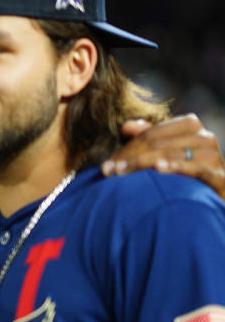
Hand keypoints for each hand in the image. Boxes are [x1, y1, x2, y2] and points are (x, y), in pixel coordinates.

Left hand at [102, 113, 224, 198]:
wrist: (212, 196)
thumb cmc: (182, 173)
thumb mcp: (163, 151)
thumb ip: (148, 136)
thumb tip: (126, 125)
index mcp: (189, 126)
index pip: (151, 134)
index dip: (127, 148)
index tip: (107, 164)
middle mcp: (204, 138)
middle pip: (159, 144)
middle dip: (131, 158)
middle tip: (108, 171)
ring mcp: (214, 157)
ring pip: (173, 154)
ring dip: (144, 164)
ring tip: (122, 173)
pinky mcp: (221, 177)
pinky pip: (198, 169)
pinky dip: (178, 166)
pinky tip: (159, 169)